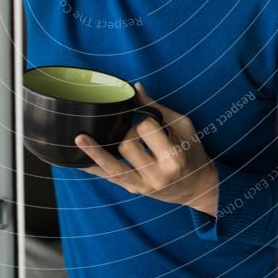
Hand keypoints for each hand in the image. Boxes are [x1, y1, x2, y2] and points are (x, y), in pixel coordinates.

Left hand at [75, 82, 218, 215]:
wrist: (200, 187)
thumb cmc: (194, 152)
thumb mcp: (183, 126)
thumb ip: (157, 108)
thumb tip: (135, 88)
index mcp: (173, 158)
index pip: (146, 129)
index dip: (146, 120)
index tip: (153, 122)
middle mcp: (157, 175)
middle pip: (127, 145)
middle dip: (129, 132)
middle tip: (140, 132)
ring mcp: (143, 186)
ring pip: (112, 165)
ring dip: (97, 150)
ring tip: (80, 138)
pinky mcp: (134, 190)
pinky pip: (109, 178)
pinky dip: (93, 167)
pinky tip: (78, 158)